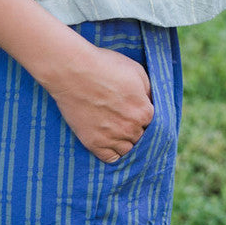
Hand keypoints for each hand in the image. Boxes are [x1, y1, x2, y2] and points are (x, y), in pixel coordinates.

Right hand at [47, 42, 153, 162]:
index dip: (144, 115)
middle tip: (123, 117)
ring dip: (125, 141)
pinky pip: (110, 158)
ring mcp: (112, 138)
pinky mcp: (94, 143)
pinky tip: (109, 142)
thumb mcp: (136, 71)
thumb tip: (152, 102)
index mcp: (144, 111)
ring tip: (116, 129)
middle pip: (140, 137)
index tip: (135, 110)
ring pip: (128, 150)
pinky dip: (112, 152)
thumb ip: (149, 90)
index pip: (153, 123)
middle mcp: (131, 128)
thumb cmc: (104, 66)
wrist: (72, 71)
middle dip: (135, 128)